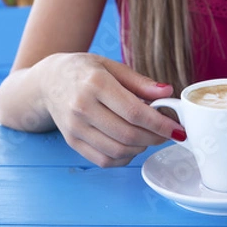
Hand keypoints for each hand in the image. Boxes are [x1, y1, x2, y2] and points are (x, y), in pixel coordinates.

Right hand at [37, 53, 185, 166]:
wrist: (48, 81)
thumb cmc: (85, 71)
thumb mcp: (112, 66)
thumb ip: (140, 82)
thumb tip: (167, 92)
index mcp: (95, 84)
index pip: (135, 112)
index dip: (161, 124)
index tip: (178, 129)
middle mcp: (82, 108)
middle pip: (128, 134)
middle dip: (155, 138)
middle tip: (168, 134)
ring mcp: (75, 128)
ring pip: (118, 150)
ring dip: (142, 147)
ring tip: (150, 136)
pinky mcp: (72, 142)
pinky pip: (105, 160)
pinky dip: (125, 157)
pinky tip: (133, 145)